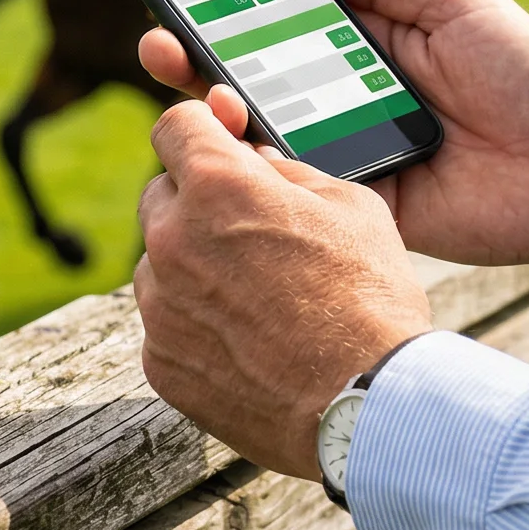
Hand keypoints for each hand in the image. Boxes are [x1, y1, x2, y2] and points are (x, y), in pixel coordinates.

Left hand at [134, 98, 433, 477]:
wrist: (369, 402)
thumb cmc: (370, 297)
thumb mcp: (350, 205)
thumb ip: (288, 172)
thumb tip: (255, 160)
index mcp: (216, 185)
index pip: (174, 127)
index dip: (200, 132)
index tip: (218, 146)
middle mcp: (172, 239)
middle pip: (161, 195)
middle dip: (199, 203)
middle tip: (251, 232)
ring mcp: (159, 305)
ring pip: (160, 263)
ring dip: (194, 267)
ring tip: (259, 299)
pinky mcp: (159, 362)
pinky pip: (166, 324)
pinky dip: (196, 325)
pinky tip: (249, 342)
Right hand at [139, 0, 528, 297]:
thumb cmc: (528, 77)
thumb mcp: (457, 1)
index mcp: (367, 44)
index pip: (283, 18)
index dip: (234, 2)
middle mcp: (346, 96)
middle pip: (256, 74)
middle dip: (201, 55)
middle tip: (159, 37)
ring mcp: (345, 151)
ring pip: (264, 130)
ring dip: (220, 107)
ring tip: (183, 79)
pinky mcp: (355, 202)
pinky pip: (295, 185)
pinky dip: (260, 166)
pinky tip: (229, 141)